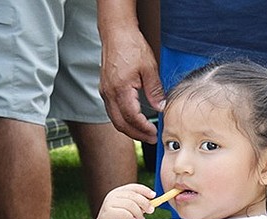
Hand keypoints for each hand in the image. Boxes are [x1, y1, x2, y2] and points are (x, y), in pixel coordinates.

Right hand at [91, 183, 158, 218]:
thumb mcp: (132, 210)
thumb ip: (139, 205)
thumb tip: (152, 203)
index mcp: (119, 191)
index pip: (134, 187)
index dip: (145, 190)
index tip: (154, 195)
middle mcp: (113, 195)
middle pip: (133, 195)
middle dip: (145, 203)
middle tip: (151, 210)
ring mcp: (109, 203)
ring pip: (130, 204)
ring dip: (139, 213)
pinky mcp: (108, 213)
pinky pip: (124, 213)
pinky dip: (131, 217)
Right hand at [99, 26, 163, 142]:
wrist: (116, 33)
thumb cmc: (131, 46)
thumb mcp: (149, 68)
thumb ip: (155, 90)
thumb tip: (161, 107)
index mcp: (120, 89)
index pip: (132, 118)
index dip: (143, 129)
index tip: (154, 133)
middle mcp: (109, 93)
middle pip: (121, 124)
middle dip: (136, 134)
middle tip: (150, 139)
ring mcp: (105, 92)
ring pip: (115, 120)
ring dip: (129, 129)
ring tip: (144, 133)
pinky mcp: (105, 90)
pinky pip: (112, 112)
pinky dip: (123, 120)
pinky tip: (133, 121)